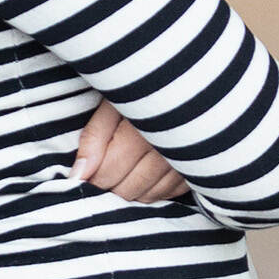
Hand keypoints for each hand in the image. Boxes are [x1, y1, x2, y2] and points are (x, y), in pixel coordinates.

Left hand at [73, 98, 188, 200]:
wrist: (190, 83)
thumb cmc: (146, 88)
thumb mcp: (114, 103)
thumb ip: (94, 137)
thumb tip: (79, 175)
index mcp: (141, 132)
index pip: (108, 172)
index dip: (91, 177)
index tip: (85, 172)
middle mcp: (167, 150)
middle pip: (129, 189)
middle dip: (111, 185)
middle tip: (104, 171)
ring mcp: (187, 162)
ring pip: (150, 195)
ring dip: (132, 190)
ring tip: (123, 172)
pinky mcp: (199, 167)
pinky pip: (171, 192)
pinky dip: (155, 189)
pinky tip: (147, 174)